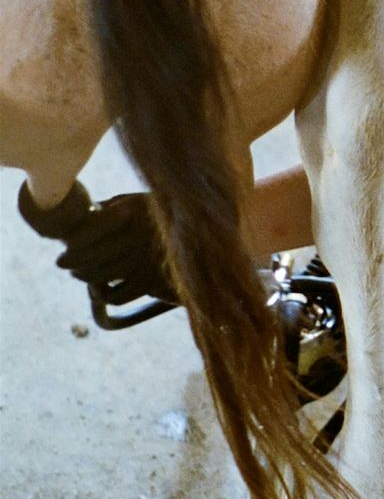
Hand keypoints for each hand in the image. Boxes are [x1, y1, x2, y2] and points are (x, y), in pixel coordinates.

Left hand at [55, 192, 177, 305]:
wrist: (204, 235)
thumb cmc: (167, 215)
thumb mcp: (142, 201)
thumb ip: (115, 206)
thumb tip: (87, 213)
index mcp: (131, 211)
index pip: (87, 232)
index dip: (71, 244)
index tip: (64, 249)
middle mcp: (136, 237)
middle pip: (88, 256)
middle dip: (72, 262)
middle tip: (64, 263)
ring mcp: (143, 261)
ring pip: (99, 276)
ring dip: (86, 277)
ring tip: (81, 274)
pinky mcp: (151, 281)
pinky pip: (116, 296)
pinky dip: (105, 294)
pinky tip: (103, 288)